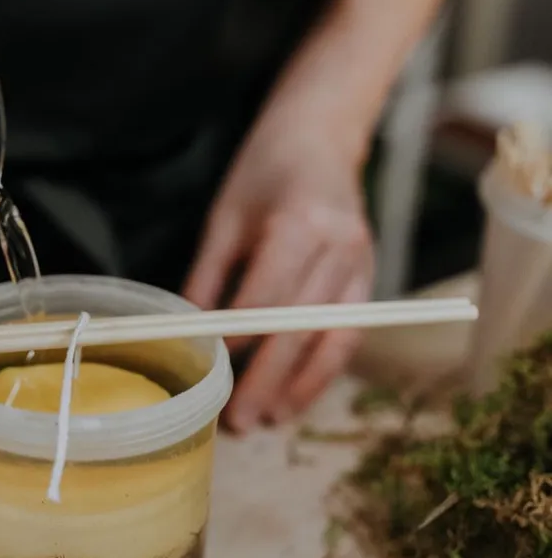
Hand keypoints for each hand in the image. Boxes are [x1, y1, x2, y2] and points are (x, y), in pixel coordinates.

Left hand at [183, 120, 373, 432]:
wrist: (320, 138)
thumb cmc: (263, 171)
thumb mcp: (224, 217)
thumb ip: (209, 275)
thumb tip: (188, 328)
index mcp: (298, 224)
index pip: (268, 296)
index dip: (238, 336)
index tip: (211, 365)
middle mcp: (338, 247)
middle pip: (302, 327)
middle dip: (268, 378)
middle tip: (238, 420)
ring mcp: (361, 263)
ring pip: (334, 338)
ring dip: (303, 385)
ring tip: (270, 419)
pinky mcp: (370, 276)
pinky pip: (350, 333)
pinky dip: (324, 368)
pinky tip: (298, 394)